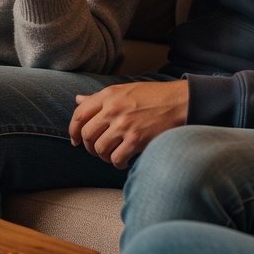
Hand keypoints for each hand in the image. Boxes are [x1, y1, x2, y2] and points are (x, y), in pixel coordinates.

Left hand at [68, 81, 188, 168]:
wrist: (180, 101)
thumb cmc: (152, 96)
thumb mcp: (123, 90)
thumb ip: (99, 97)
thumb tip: (78, 100)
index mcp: (108, 95)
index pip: (79, 115)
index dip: (73, 130)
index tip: (75, 141)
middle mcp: (113, 109)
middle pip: (86, 134)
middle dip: (89, 147)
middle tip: (97, 151)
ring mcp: (124, 125)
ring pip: (99, 149)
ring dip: (103, 156)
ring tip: (112, 155)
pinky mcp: (136, 139)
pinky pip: (116, 158)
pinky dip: (117, 163)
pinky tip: (123, 161)